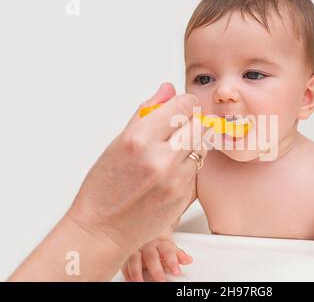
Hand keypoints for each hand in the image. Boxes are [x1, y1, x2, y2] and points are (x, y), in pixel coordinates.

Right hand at [68, 83, 206, 255]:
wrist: (103, 230)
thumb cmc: (104, 188)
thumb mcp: (118, 143)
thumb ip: (147, 112)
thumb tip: (167, 90)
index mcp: (140, 140)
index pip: (182, 106)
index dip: (183, 103)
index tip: (179, 106)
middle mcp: (161, 159)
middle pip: (199, 123)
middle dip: (191, 120)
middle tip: (178, 126)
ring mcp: (177, 180)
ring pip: (203, 145)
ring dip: (192, 142)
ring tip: (172, 149)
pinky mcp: (186, 196)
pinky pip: (198, 168)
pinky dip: (189, 163)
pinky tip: (171, 170)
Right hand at [122, 235, 192, 281]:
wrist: (145, 227)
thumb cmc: (158, 240)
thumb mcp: (170, 245)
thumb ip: (179, 255)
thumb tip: (189, 260)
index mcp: (161, 242)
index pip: (168, 252)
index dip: (172, 262)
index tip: (176, 271)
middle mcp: (148, 245)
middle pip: (152, 257)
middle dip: (156, 269)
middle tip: (161, 280)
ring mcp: (135, 248)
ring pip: (135, 259)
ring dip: (136, 272)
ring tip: (139, 282)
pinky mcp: (125, 253)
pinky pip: (124, 262)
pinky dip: (126, 272)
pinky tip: (129, 279)